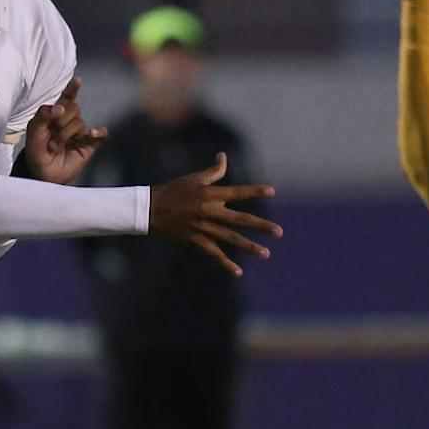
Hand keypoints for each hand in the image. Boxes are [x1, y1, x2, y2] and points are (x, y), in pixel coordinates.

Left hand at [21, 76, 106, 183]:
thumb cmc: (36, 150)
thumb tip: (60, 106)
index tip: (77, 80)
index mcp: (55, 115)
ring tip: (54, 146)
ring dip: (66, 134)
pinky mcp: (88, 145)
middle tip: (51, 133)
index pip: (66, 98)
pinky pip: (99, 135)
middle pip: (74, 109)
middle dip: (61, 121)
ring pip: (80, 123)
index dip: (72, 89)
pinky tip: (92, 133)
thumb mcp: (33, 130)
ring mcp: (80, 133)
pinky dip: (98, 132)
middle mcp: (69, 121)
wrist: (41, 173)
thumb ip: (43, 114)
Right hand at [146, 153, 280, 276]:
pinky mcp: (195, 239)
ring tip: (266, 254)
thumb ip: (213, 172)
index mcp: (209, 194)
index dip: (254, 191)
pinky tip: (238, 271)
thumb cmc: (171, 190)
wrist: (148, 209)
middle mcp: (209, 211)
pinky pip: (213, 252)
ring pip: (230, 238)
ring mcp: (202, 227)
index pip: (237, 192)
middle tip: (279, 232)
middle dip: (260, 226)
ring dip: (249, 246)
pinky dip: (225, 263)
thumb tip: (224, 157)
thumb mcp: (192, 179)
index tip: (272, 192)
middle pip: (240, 219)